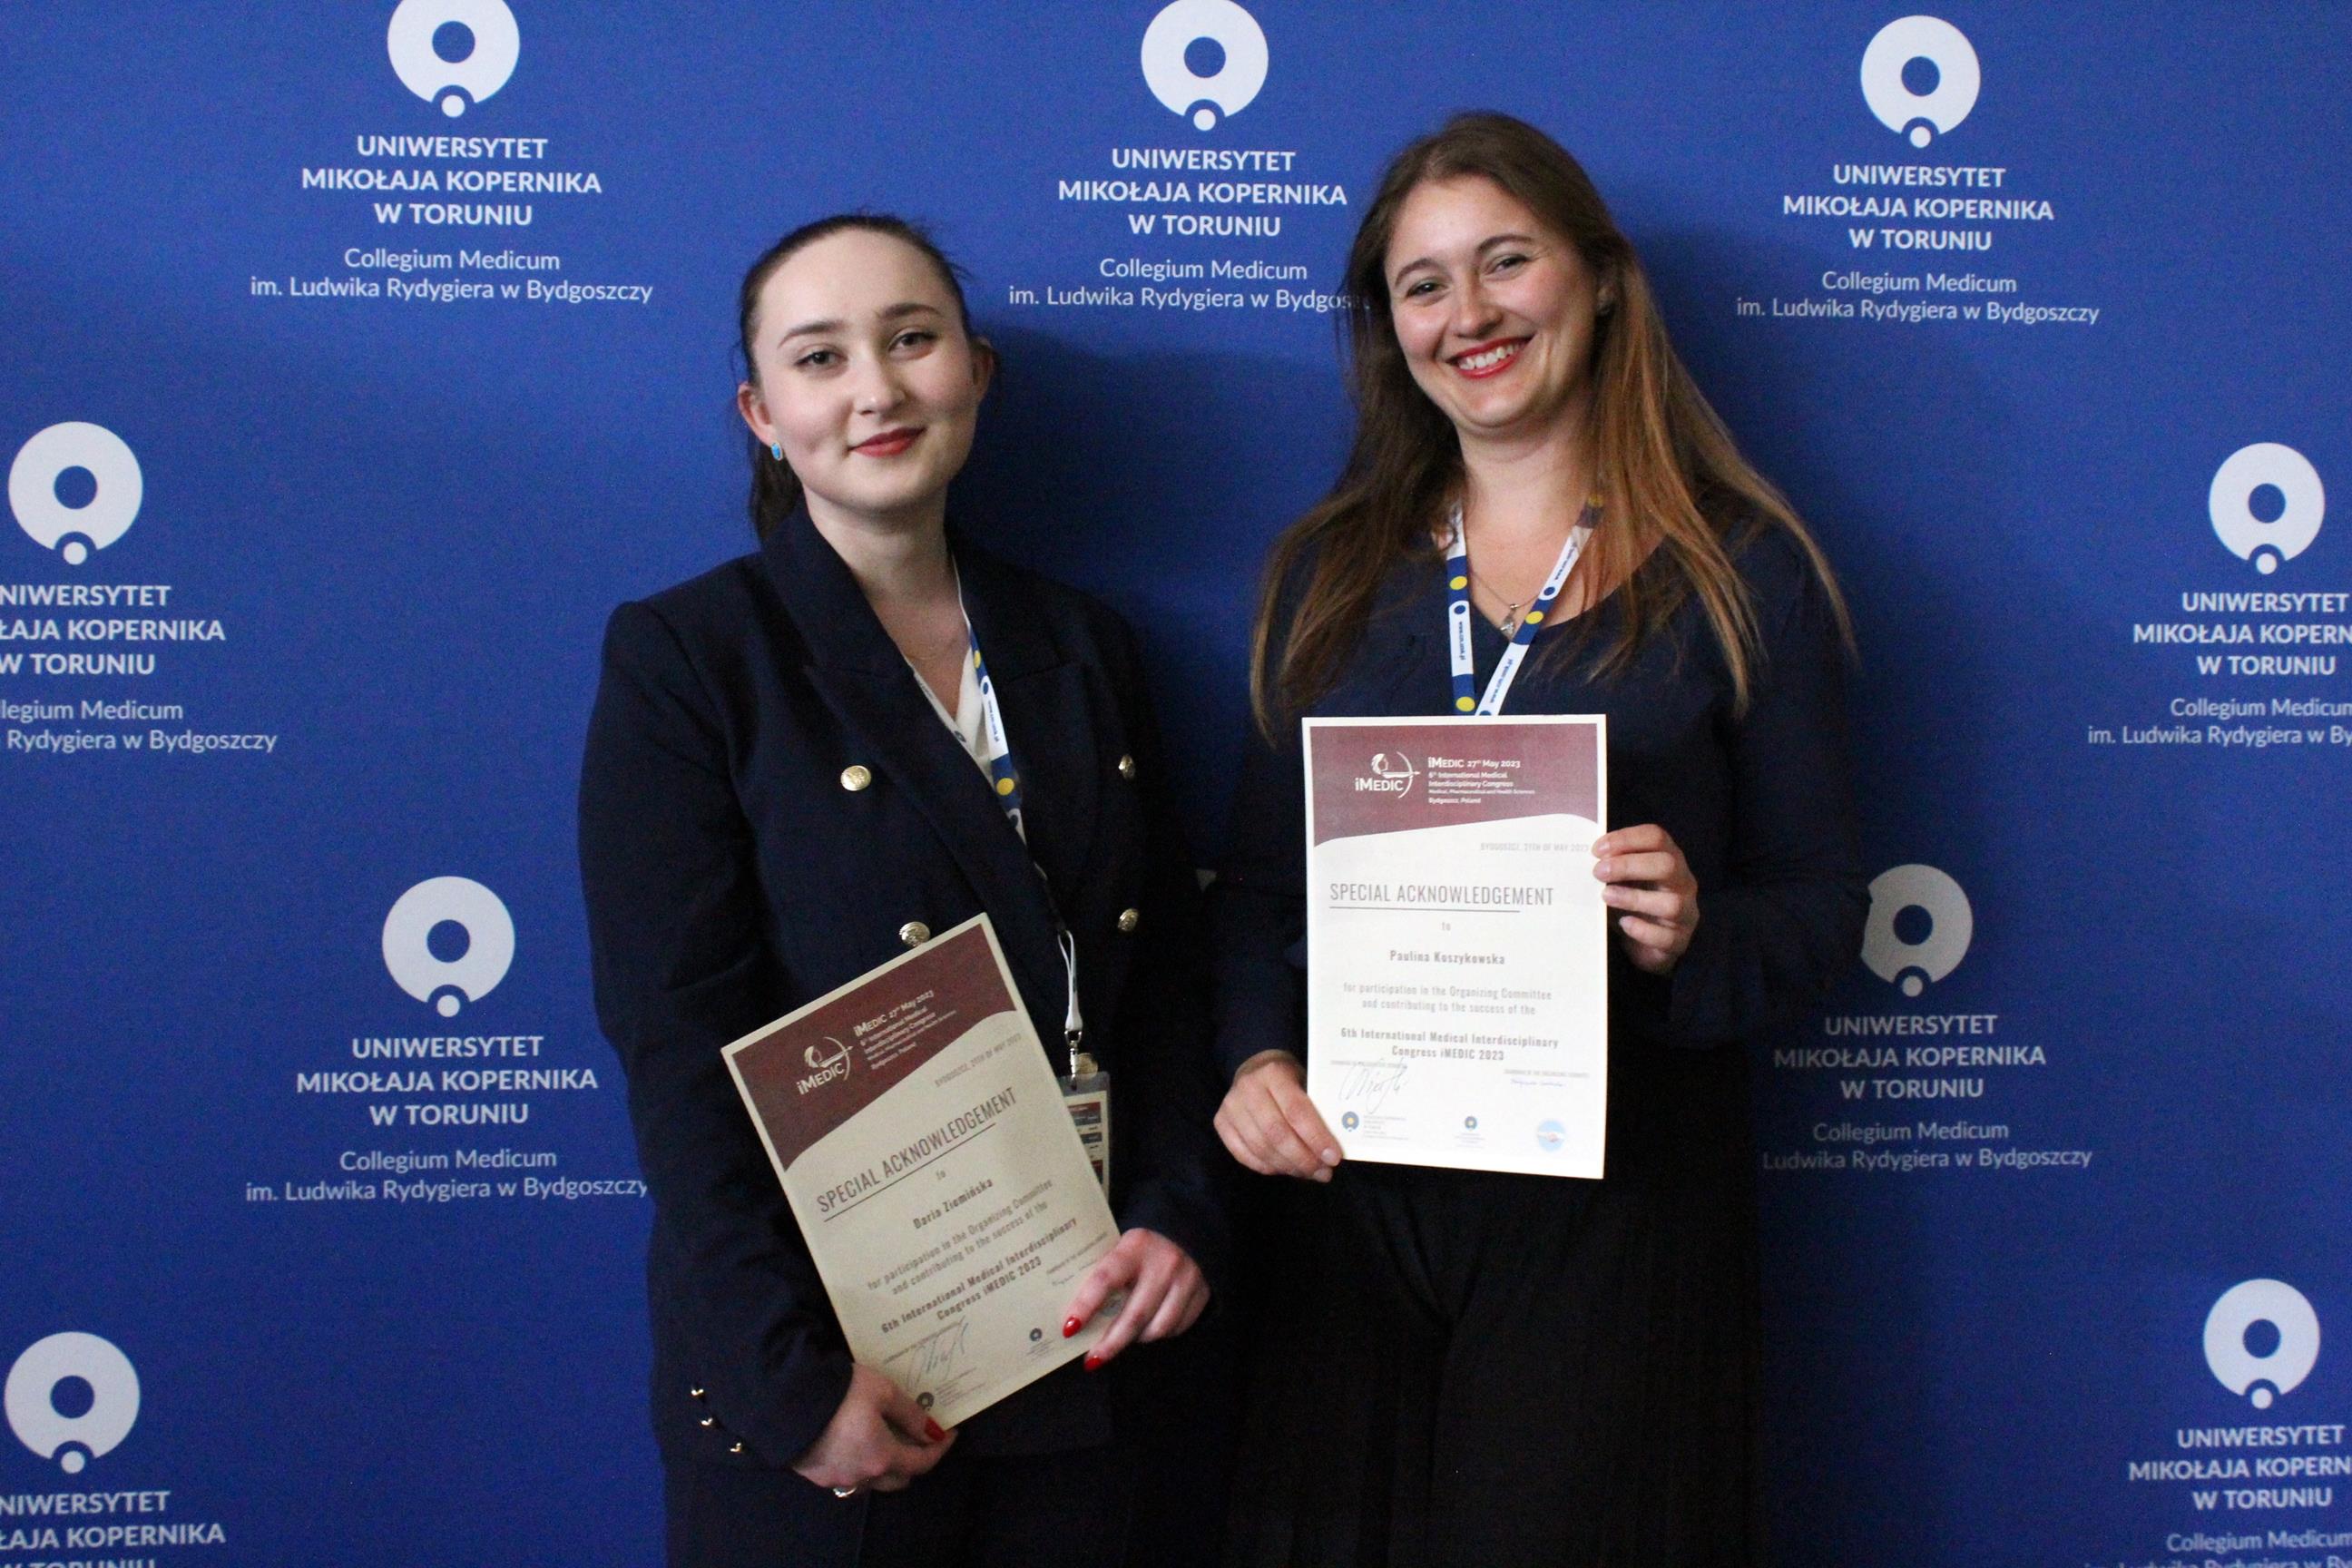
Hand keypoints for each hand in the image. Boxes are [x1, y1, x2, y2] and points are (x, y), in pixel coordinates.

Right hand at [791, 1364, 953, 1494]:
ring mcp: (836, 1479)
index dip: (939, 1449)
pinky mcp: (816, 1475)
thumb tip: (933, 1431)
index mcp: (882, 1458)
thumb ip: (910, 1414)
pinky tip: (856, 1444)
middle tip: (917, 1437)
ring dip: (885, 1465)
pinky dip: (860, 1464)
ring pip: (872, 1481)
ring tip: (886, 1439)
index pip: (921, 1463)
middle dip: (913, 1461)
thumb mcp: (883, 1392)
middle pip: (898, 1479)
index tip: (950, 1434)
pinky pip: (848, 1477)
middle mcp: (861, 1476)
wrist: (785, 1399)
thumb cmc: (840, 1392)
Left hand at [1061, 1227, 1209, 1370]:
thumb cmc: (1142, 1245)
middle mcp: (1164, 1263)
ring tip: (1120, 1341)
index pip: (1105, 1280)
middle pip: (1134, 1315)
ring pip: (1157, 1328)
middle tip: (1092, 1359)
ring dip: (1135, 1340)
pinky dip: (1158, 1333)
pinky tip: (1146, 1329)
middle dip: (1110, 1343)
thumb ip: (1105, 1272)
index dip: (1086, 1307)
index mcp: (1135, 1246)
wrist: (1189, 1229)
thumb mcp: (1122, 1246)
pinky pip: (1176, 1328)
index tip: (1069, 1329)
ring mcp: (1187, 1280)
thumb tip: (1073, 1313)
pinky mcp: (1202, 1294)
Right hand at [1213, 1049, 1341, 1180]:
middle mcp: (1248, 1087)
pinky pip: (1244, 1155)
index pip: (1296, 1111)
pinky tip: (1285, 1168)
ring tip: (1309, 1173)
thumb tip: (1332, 1150)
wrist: (1254, 1068)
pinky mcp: (1220, 1122)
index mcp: (1274, 1072)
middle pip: (1277, 1134)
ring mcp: (1230, 1106)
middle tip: (1323, 1172)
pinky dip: (1267, 1167)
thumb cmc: (1289, 1079)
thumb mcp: (1307, 1082)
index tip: (1333, 1157)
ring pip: (1260, 1148)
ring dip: (1288, 1167)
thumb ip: (1318, 1111)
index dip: (1316, 1138)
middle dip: (1303, 1159)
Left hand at [1593, 824, 1699, 974]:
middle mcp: (1682, 883)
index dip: (1626, 839)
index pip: (1656, 837)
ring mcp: (1685, 913)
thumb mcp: (1624, 880)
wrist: (1648, 943)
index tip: (1597, 850)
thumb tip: (1584, 858)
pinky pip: (1666, 937)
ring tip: (1606, 896)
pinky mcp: (1679, 941)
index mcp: (1669, 859)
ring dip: (1634, 898)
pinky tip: (1624, 924)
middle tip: (1598, 872)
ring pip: (1671, 903)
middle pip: (1667, 865)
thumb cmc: (1634, 902)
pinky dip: (1643, 930)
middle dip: (1629, 865)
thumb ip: (1612, 866)